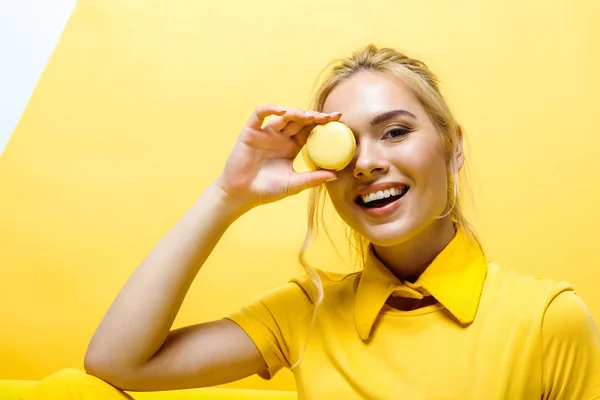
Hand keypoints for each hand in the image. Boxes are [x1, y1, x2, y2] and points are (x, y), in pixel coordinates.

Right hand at [216, 104, 340, 210]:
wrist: (242, 195)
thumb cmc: (267, 190)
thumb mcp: (294, 184)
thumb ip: (313, 178)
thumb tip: (335, 175)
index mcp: (291, 146)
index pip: (309, 130)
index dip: (323, 123)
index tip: (339, 119)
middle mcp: (279, 137)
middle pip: (299, 120)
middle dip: (314, 116)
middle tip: (329, 117)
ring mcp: (265, 133)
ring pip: (283, 115)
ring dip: (296, 112)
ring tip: (308, 116)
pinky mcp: (250, 132)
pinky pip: (259, 114)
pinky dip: (269, 109)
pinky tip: (281, 112)